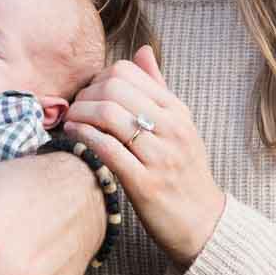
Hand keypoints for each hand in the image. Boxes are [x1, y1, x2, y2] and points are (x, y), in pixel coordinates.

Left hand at [65, 45, 224, 266]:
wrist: (203, 223)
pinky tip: (74, 137)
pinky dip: (84, 138)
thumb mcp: (179, 125)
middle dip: (85, 96)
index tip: (90, 95)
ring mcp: (160, 156)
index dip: (98, 78)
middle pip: (114, 89)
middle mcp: (171, 128)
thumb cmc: (184, 171)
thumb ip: (158, 88)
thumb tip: (142, 51)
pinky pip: (107, 150)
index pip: (127, 72)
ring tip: (72, 122)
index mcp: (177, 111)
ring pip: (109, 116)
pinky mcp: (145, 184)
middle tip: (75, 109)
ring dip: (80, 115)